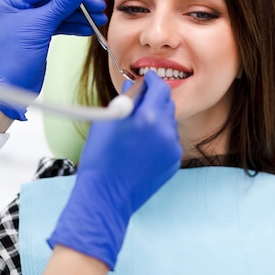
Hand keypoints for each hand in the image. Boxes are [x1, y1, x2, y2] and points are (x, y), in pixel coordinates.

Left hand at [0, 0, 105, 119]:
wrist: (12, 87)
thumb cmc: (15, 58)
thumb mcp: (39, 27)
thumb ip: (60, 6)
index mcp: (10, 0)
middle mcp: (18, 8)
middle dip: (79, 3)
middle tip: (99, 6)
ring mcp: (28, 21)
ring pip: (60, 13)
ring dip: (80, 16)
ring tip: (99, 19)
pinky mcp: (37, 34)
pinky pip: (59, 25)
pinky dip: (74, 26)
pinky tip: (89, 28)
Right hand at [48, 71, 181, 269]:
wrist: (106, 196)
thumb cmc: (101, 157)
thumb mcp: (108, 121)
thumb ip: (126, 100)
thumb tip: (133, 86)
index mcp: (149, 117)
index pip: (159, 88)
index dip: (152, 80)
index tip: (145, 79)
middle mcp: (166, 131)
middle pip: (167, 104)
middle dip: (155, 99)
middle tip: (139, 101)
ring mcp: (172, 148)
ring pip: (169, 123)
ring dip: (157, 119)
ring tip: (137, 129)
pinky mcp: (174, 162)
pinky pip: (169, 141)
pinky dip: (159, 137)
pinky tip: (142, 146)